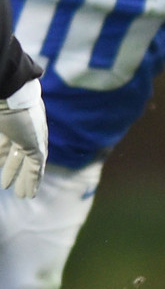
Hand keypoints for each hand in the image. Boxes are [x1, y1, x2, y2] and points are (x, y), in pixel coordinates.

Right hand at [0, 79, 44, 199]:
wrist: (10, 92)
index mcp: (10, 120)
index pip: (5, 142)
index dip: (1, 154)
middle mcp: (23, 128)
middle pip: (17, 153)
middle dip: (12, 169)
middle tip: (6, 185)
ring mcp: (32, 136)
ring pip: (30, 163)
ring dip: (24, 179)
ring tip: (21, 195)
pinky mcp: (37, 144)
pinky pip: (37, 166)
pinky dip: (33, 180)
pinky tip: (30, 193)